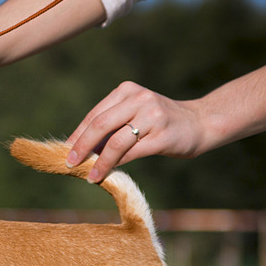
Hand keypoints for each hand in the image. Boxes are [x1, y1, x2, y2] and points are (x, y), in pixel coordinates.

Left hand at [66, 81, 204, 182]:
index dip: (78, 134)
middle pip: (100, 124)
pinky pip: (131, 153)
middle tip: (70, 162)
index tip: (65, 150)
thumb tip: (78, 148)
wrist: (200, 123)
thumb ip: (110, 125)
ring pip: (115, 141)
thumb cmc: (159, 122)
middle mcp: (139, 99)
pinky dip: (114, 165)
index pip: (95, 114)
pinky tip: (104, 174)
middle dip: (81, 146)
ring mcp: (152, 116)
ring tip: (88, 175)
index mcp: (127, 90)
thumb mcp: (134, 114)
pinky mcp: (161, 136)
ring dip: (98, 161)